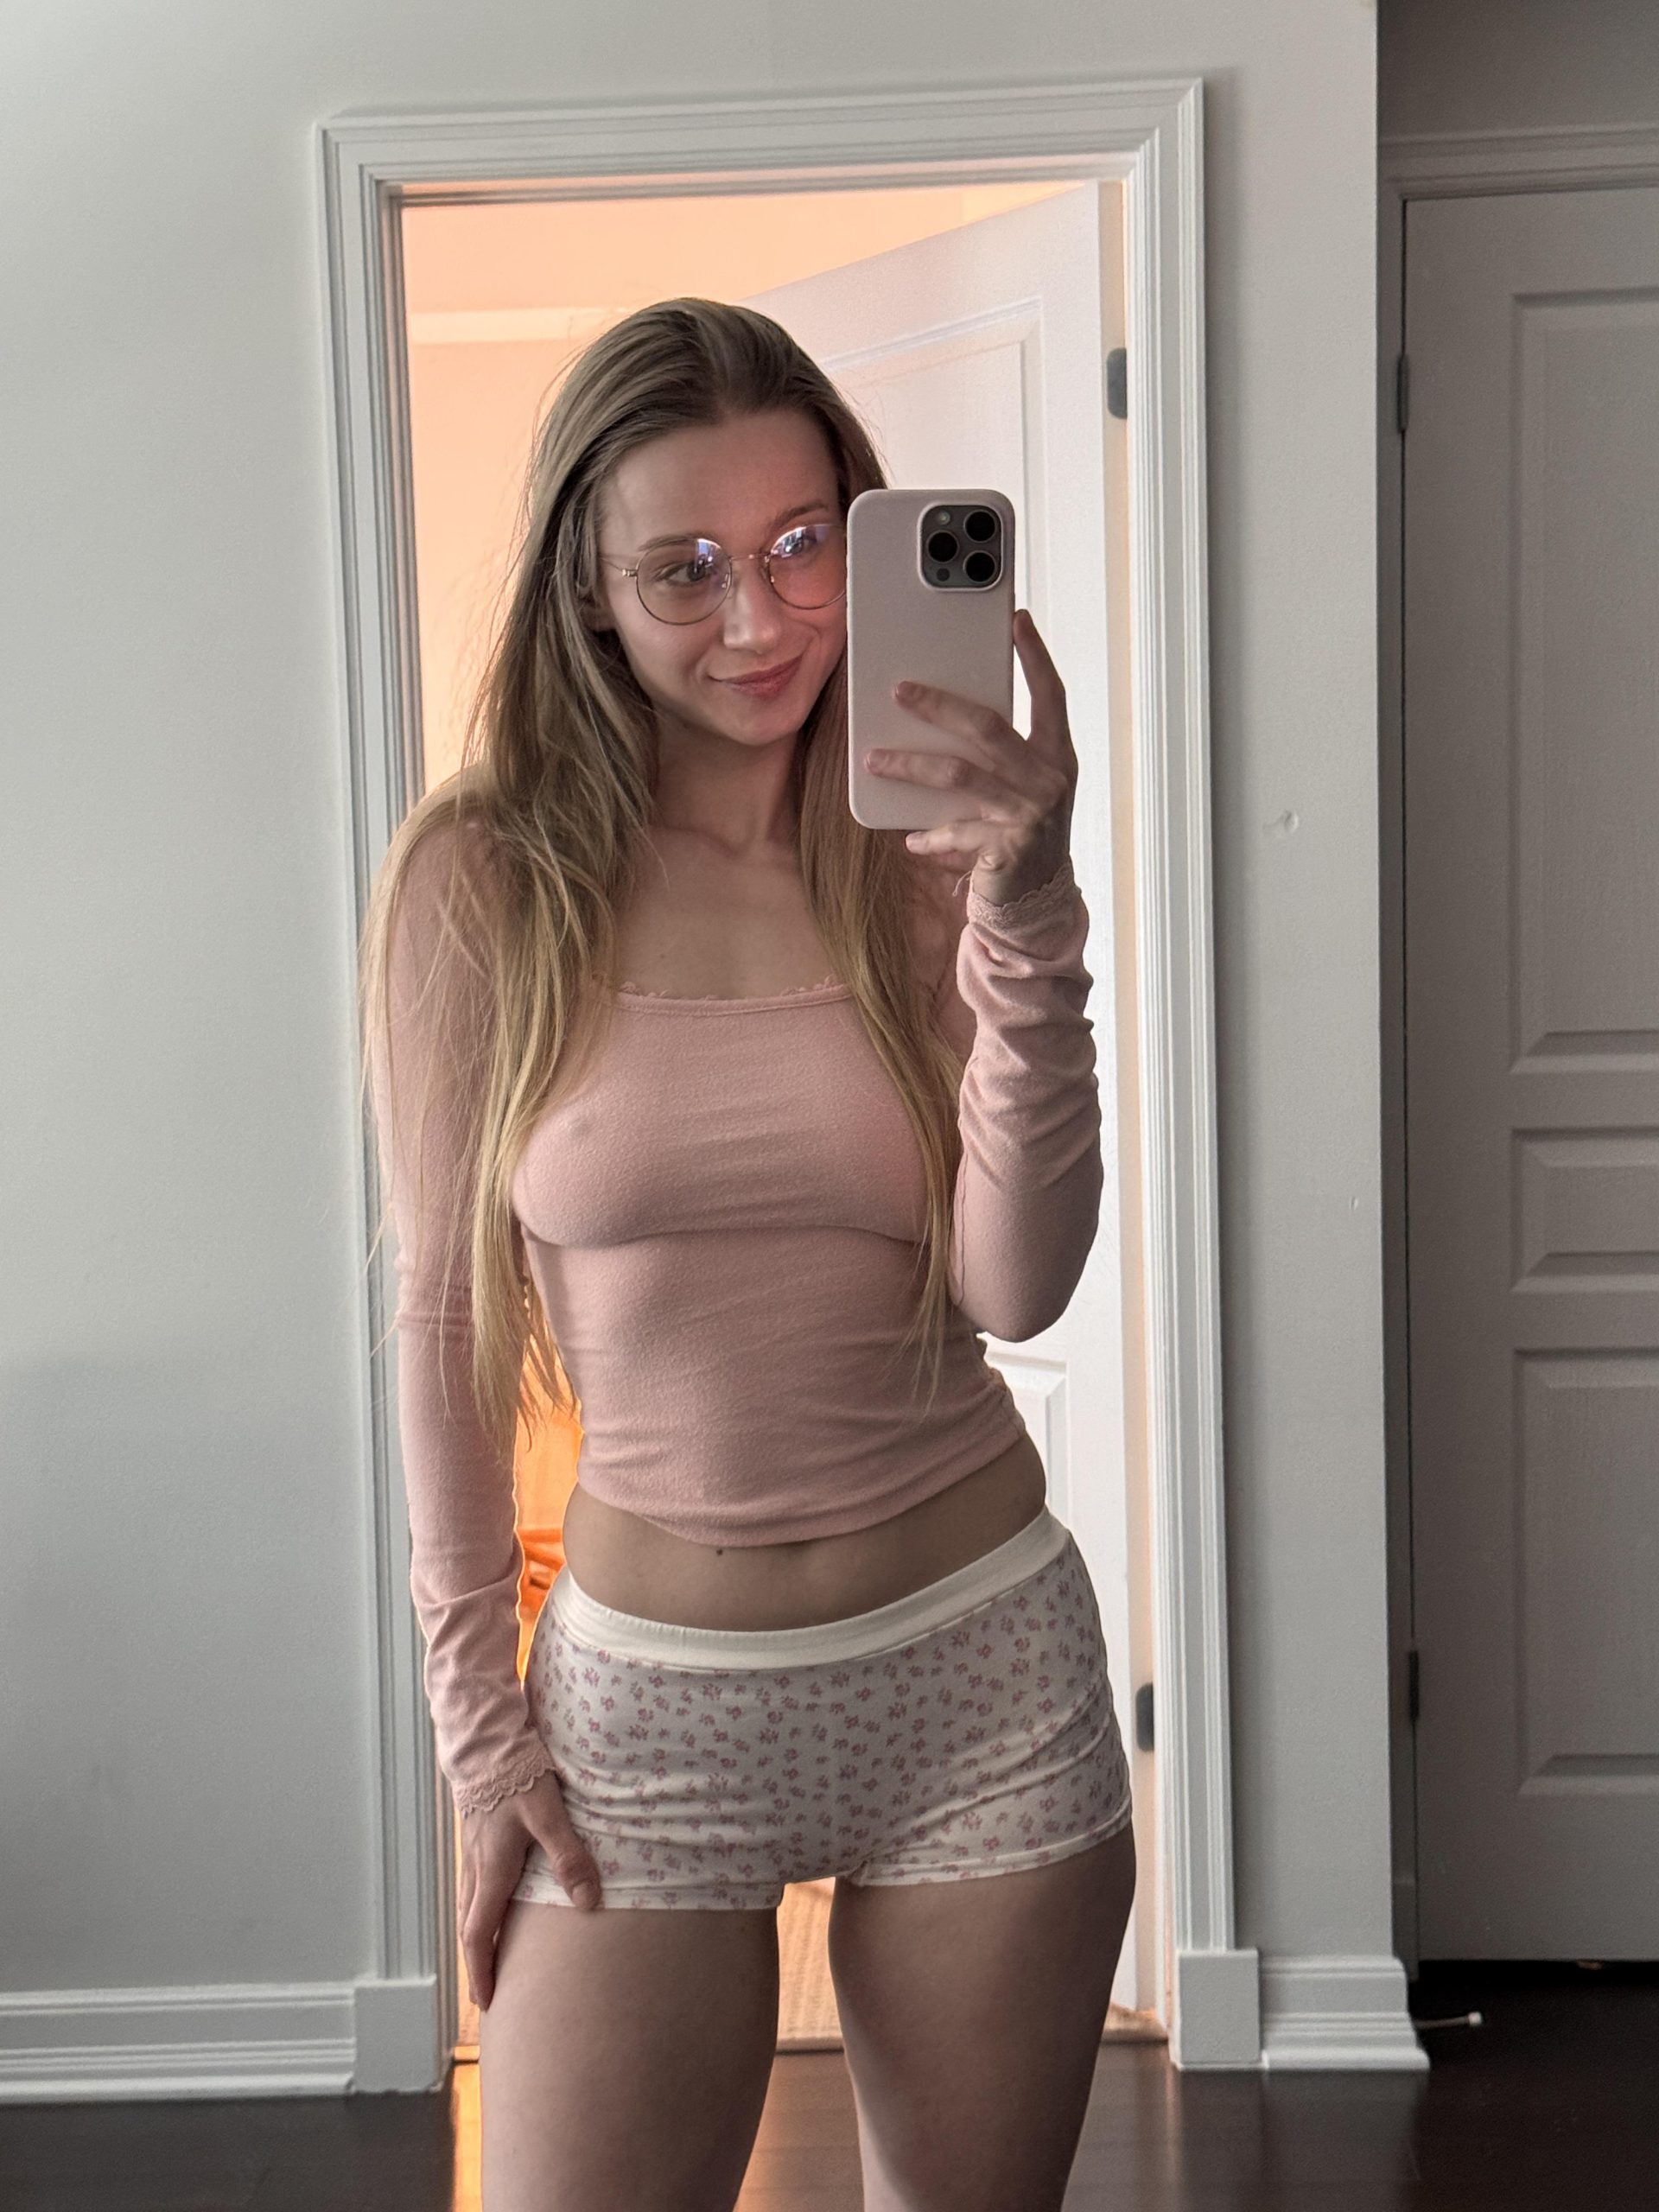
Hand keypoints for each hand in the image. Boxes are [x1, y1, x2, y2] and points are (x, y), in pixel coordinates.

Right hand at [458, 1768, 603, 2007]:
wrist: (487, 1745)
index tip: (487, 2001)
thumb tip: (588, 1902)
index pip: (480, 1934)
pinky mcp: (475, 1840)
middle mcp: (477, 1868)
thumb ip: (569, 1857)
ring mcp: (472, 1854)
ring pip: (467, 1907)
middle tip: (486, 1995)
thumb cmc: (519, 1777)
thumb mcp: (550, 1815)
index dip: (482, 1970)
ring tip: (486, 1960)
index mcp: (493, 1870)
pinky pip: (470, 1888)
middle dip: (477, 1963)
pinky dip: (476, 1911)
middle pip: (469, 1928)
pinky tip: (489, 1908)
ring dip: (475, 1938)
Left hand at [863, 607, 1078, 904]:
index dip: (1036, 658)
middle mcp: (1049, 780)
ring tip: (874, 760)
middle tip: (899, 690)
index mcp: (1058, 755)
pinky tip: (909, 836)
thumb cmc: (1025, 829)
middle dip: (938, 705)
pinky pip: (956, 833)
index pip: (1051, 696)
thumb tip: (945, 712)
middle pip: (986, 727)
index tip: (1017, 621)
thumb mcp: (1025, 785)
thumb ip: (1002, 753)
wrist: (1041, 898)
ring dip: (910, 766)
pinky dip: (929, 834)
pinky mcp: (1006, 848)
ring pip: (958, 776)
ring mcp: (1028, 814)